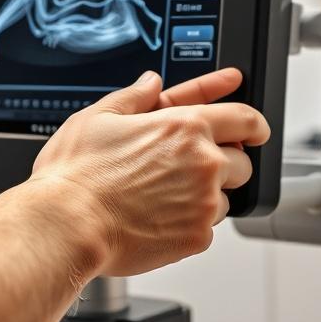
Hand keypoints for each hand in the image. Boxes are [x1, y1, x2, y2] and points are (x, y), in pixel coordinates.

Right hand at [28, 68, 269, 276]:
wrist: (65, 225)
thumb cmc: (75, 173)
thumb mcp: (97, 117)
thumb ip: (134, 97)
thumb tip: (151, 83)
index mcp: (184, 126)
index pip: (245, 119)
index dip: (253, 123)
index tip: (254, 129)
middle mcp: (203, 163)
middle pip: (241, 162)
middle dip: (222, 163)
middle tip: (186, 169)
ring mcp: (203, 203)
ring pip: (223, 198)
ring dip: (203, 196)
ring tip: (159, 197)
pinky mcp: (196, 238)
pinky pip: (206, 229)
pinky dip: (188, 224)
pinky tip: (155, 219)